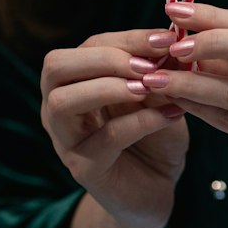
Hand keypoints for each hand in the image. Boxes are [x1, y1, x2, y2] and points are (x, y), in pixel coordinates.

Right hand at [40, 28, 189, 227]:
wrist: (155, 189)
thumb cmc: (154, 135)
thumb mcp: (158, 96)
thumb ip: (158, 71)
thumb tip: (171, 41)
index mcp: (74, 82)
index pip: (87, 46)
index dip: (126, 39)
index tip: (166, 38)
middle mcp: (57, 108)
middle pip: (56, 66)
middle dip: (104, 58)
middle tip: (147, 65)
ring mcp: (65, 140)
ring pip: (63, 102)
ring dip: (107, 87)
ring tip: (148, 87)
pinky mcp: (84, 169)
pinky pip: (105, 138)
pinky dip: (141, 121)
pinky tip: (171, 114)